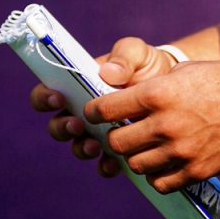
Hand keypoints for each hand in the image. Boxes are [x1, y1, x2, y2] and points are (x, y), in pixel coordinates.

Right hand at [29, 37, 174, 177]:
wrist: (174, 87)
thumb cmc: (147, 64)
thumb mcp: (137, 52)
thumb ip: (124, 56)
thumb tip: (108, 72)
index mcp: (78, 85)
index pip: (47, 93)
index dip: (45, 98)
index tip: (59, 98)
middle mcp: (82, 112)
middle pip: (57, 126)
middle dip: (63, 128)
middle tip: (77, 125)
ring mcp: (97, 133)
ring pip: (77, 147)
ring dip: (82, 149)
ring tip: (95, 146)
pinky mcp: (116, 150)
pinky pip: (104, 164)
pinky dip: (106, 166)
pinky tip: (115, 162)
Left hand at [85, 58, 219, 191]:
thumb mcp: (188, 71)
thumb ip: (157, 87)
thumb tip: (130, 97)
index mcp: (159, 93)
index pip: (106, 109)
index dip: (95, 112)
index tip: (95, 114)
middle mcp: (165, 123)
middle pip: (117, 142)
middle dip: (116, 137)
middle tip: (125, 132)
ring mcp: (181, 151)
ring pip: (136, 165)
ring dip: (137, 156)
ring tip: (148, 147)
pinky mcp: (196, 171)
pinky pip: (161, 182)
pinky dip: (158, 175)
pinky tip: (166, 163)